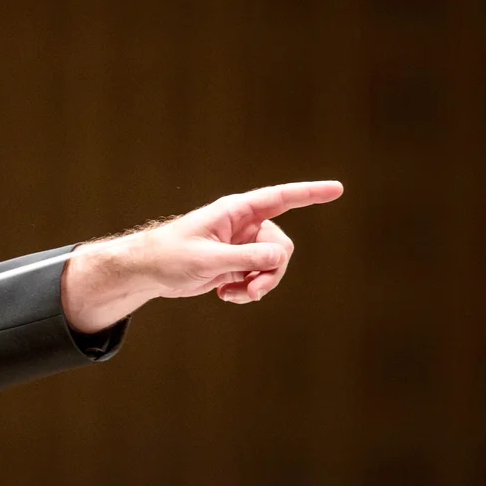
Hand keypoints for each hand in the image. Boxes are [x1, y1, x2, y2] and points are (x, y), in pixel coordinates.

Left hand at [62, 180, 343, 331]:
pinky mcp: (235, 264)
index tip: (338, 189)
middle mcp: (243, 225)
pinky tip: (225, 296)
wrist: (147, 272)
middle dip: (272, 270)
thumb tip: (281, 255)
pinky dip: (247, 290)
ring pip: (272, 265)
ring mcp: (241, 245)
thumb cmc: (170, 256)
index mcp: (236, 211)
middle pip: (281, 246)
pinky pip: (258, 278)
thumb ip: (245, 257)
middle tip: (252, 289)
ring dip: (260, 284)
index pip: (281, 198)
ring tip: (235, 295)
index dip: (310, 193)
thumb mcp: (208, 258)